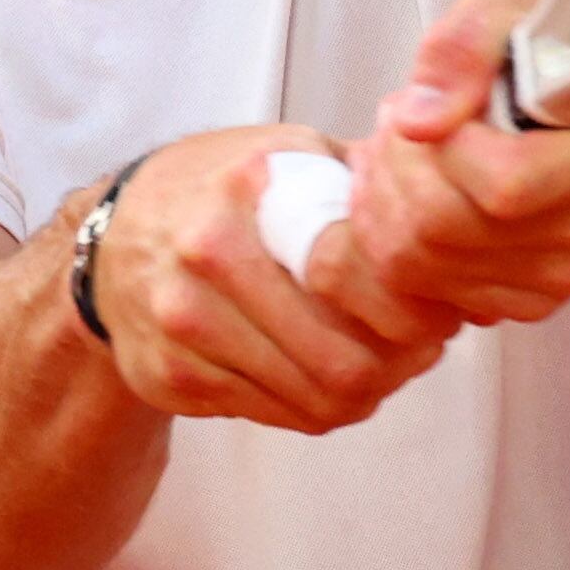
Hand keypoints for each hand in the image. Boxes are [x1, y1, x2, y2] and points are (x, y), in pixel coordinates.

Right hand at [86, 126, 460, 433]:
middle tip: (418, 350)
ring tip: (376, 361)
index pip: (362, 281)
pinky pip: (275, 417)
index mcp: (252, 191)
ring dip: (363, 392)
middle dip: (399, 366)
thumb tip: (458, 224)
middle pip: (345, 363)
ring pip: (314, 402)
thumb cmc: (222, 191)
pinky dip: (311, 404)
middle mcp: (208, 257)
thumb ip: (366, 180)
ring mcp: (183, 325)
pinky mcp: (169, 378)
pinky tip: (317, 369)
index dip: (417, 310)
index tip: (435, 310)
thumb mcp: (290, 153)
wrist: (112, 234)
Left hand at [318, 0, 569, 327]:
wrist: (556, 77)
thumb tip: (422, 121)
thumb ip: (463, 44)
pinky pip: (430, 291)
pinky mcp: (536, 299)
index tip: (445, 106)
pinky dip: (401, 240)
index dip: (447, 147)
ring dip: (389, 201)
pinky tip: (420, 190)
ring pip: (427, 264)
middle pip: (452, 230)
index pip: (506, 185)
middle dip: (400, 169)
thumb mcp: (506, 1)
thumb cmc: (538, 38)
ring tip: (406, 151)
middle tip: (400, 123)